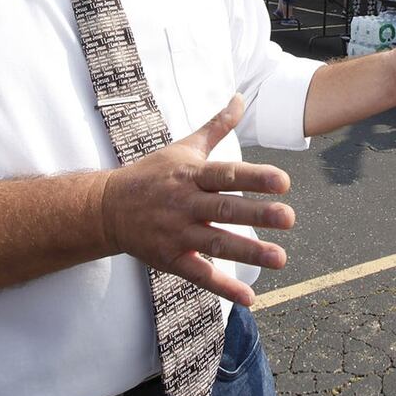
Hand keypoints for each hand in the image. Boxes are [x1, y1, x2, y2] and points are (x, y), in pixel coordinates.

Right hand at [100, 95, 294, 306]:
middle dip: (257, 214)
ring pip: (216, 243)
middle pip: (224, 209)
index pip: (226, 174)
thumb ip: (216, 126)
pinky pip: (199, 275)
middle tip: (289, 218)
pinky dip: (223, 288)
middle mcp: (184, 204)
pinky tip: (250, 298)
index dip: (254, 178)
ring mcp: (177, 233)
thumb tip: (240, 98)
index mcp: (190, 175)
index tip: (284, 181)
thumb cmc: (152, 174)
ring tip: (281, 259)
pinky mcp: (170, 259)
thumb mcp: (183, 147)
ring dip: (249, 252)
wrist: (106, 208)